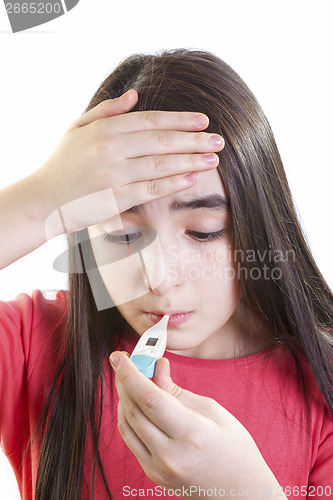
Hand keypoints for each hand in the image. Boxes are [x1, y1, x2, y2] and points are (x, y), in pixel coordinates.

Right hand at [32, 89, 223, 236]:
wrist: (44, 199)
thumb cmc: (63, 163)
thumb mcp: (78, 128)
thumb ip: (107, 110)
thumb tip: (135, 95)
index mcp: (104, 129)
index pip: (150, 120)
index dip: (180, 120)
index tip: (203, 120)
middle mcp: (110, 149)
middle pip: (161, 141)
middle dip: (194, 140)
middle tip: (219, 140)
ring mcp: (114, 175)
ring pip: (161, 165)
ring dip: (190, 161)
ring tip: (213, 159)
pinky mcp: (116, 199)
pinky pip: (151, 190)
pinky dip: (173, 184)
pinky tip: (192, 178)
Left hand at [110, 351, 283, 498]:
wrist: (241, 493)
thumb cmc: (235, 449)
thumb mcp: (213, 411)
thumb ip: (177, 391)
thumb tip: (156, 369)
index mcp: (190, 433)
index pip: (149, 397)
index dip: (130, 373)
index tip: (118, 357)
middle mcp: (170, 454)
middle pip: (133, 409)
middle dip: (123, 380)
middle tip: (122, 362)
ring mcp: (159, 468)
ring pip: (126, 425)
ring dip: (123, 398)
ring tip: (129, 378)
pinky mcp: (153, 475)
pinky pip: (131, 440)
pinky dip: (129, 417)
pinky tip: (135, 402)